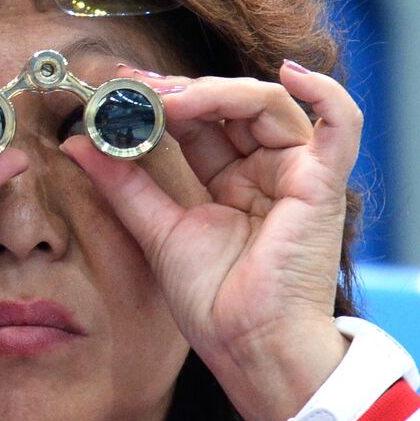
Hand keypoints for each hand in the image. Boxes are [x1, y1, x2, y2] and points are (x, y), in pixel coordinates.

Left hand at [58, 60, 360, 420]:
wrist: (248, 347)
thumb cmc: (215, 304)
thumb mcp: (157, 230)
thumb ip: (123, 184)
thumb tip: (77, 143)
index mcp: (234, 183)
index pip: (202, 122)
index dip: (164, 101)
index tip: (119, 90)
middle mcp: (269, 173)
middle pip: (232, 106)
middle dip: (184, 91)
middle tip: (138, 88)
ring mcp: (299, 175)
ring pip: (269, 104)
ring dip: (219, 92)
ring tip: (174, 98)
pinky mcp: (324, 184)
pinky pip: (341, 124)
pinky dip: (325, 92)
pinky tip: (290, 73)